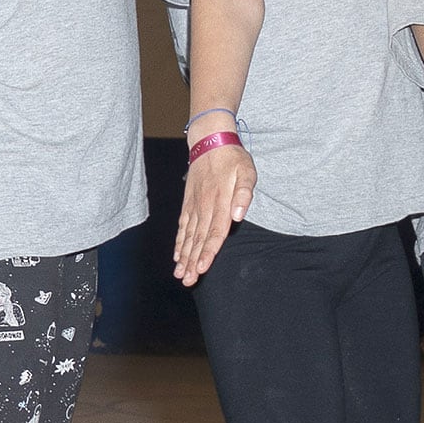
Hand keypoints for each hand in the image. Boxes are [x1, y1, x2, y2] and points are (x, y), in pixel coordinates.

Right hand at [173, 142, 255, 284]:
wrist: (210, 142)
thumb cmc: (232, 159)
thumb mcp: (247, 172)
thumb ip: (244, 193)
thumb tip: (239, 215)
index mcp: (220, 202)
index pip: (214, 232)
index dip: (208, 252)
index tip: (201, 268)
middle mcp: (204, 207)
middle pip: (198, 239)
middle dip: (192, 261)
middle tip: (187, 280)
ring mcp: (194, 206)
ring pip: (188, 236)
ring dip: (183, 256)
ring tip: (179, 273)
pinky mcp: (188, 204)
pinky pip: (182, 226)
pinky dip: (179, 241)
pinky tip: (176, 254)